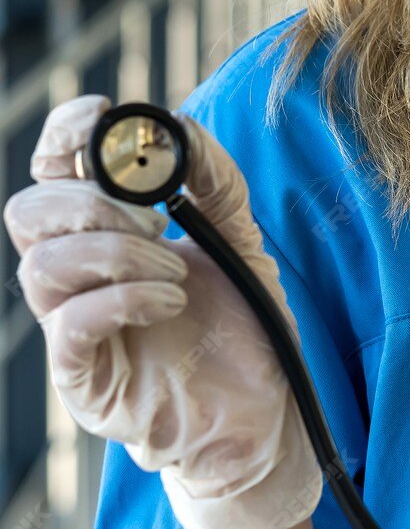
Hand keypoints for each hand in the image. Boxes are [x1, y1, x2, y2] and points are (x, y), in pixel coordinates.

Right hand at [3, 94, 322, 528]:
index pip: (49, 169)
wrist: (263, 409)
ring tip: (177, 273)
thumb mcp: (240, 236)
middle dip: (92, 201)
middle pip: (28, 212)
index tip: (106, 118)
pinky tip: (171, 301)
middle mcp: (74, 276)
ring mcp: (71, 328)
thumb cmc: (241, 324)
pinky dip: (120, 299)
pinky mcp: (83, 379)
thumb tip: (178, 125)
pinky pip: (67, 326)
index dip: (64, 134)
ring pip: (40, 266)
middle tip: (157, 221)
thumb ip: (214, 178)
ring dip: (116, 254)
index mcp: (99, 231)